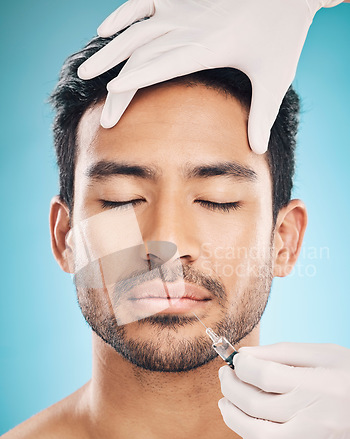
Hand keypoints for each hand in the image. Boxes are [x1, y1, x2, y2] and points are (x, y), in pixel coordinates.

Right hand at [78, 0, 341, 153]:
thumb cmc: (285, 32)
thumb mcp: (276, 77)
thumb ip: (263, 115)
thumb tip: (257, 152)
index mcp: (210, 46)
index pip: (162, 65)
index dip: (135, 79)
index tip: (110, 95)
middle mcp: (191, 25)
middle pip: (143, 53)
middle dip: (117, 81)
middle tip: (99, 112)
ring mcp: (185, 7)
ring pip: (137, 29)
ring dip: (109, 50)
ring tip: (85, 70)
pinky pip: (145, 1)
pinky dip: (124, 14)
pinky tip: (105, 28)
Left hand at [218, 342, 349, 438]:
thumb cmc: (348, 375)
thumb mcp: (322, 353)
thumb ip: (281, 352)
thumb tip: (244, 356)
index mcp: (313, 384)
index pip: (263, 376)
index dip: (241, 366)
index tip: (235, 360)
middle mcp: (310, 415)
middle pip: (254, 404)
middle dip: (230, 386)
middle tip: (226, 375)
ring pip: (258, 435)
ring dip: (233, 417)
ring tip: (226, 402)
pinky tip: (247, 424)